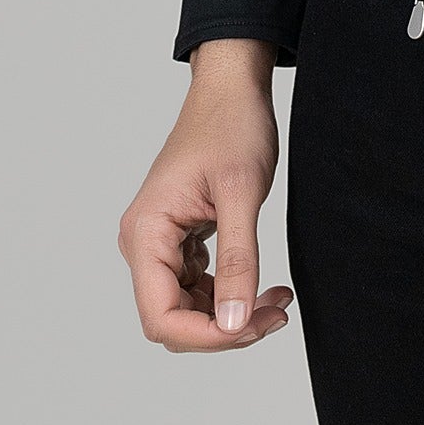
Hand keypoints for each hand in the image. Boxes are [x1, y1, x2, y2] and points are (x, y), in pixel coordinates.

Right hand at [116, 38, 294, 351]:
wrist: (232, 88)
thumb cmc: (232, 126)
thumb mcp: (242, 194)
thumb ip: (238, 262)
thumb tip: (235, 324)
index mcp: (146, 233)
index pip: (161, 317)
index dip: (207, 336)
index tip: (253, 327)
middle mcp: (144, 244)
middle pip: (175, 319)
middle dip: (227, 328)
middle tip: (277, 314)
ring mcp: (161, 243)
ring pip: (190, 308)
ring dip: (233, 314)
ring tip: (278, 301)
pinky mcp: (181, 240)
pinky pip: (200, 286)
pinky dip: (233, 293)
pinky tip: (266, 286)